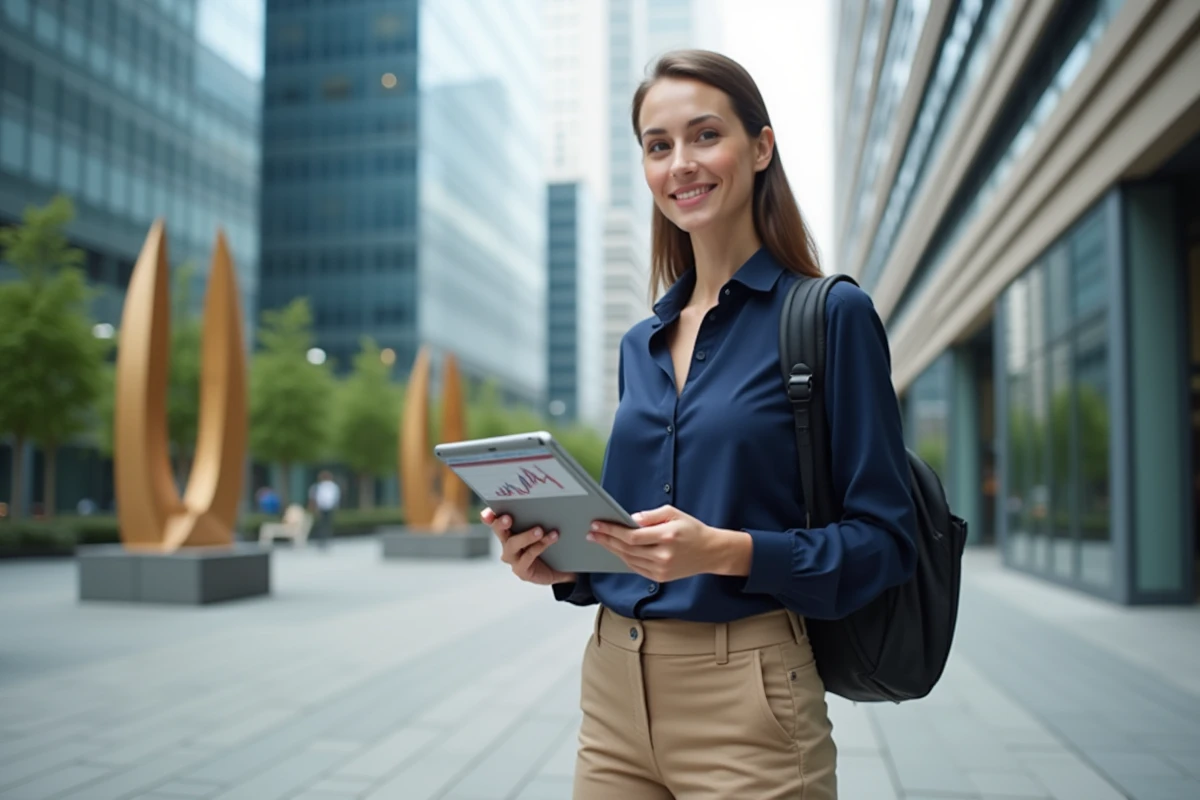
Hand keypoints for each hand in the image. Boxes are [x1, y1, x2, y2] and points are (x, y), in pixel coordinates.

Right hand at [481, 507, 576, 585]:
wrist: (560, 569)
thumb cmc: (551, 545)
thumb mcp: (546, 529)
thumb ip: (543, 517)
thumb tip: (552, 500)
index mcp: (510, 531)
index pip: (495, 521)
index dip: (489, 516)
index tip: (487, 513)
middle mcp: (508, 544)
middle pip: (499, 531)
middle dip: (501, 524)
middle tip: (508, 518)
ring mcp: (513, 558)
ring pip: (513, 545)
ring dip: (526, 536)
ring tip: (539, 530)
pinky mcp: (521, 570)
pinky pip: (528, 557)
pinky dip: (540, 546)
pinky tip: (552, 538)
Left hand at [588, 505, 749, 581]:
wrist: (711, 552)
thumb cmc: (692, 529)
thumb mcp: (674, 513)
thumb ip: (650, 516)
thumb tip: (629, 520)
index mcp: (667, 537)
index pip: (631, 536)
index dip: (611, 530)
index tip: (597, 524)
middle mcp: (663, 556)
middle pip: (626, 549)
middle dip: (606, 539)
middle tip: (592, 532)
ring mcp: (661, 569)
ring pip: (628, 559)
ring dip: (611, 550)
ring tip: (600, 540)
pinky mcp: (660, 577)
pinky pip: (636, 568)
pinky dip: (624, 558)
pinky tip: (615, 550)